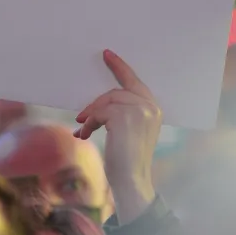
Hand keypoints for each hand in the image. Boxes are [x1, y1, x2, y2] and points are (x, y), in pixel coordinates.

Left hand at [74, 50, 161, 224]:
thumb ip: (123, 112)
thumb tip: (98, 105)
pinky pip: (100, 112)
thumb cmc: (128, 159)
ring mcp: (138, 110)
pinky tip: (85, 135)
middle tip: (81, 115)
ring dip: (91, 115)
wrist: (131, 180)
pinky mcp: (123, 117)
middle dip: (97, 103)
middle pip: (116, 91)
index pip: (135, 82)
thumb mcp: (130, 131)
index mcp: (154, 108)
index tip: (107, 54)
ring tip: (84, 129)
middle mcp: (149, 106)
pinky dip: (89, 123)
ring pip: (106, 101)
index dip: (120, 67)